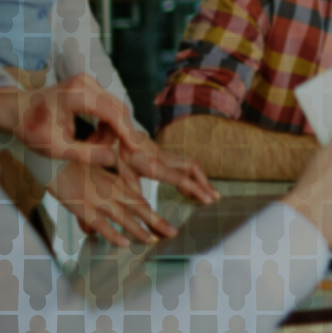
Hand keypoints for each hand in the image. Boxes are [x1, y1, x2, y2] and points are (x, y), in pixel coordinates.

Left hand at [0, 74, 144, 168]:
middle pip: (118, 111)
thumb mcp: (55, 147)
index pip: (114, 114)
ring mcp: (89, 83)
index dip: (128, 134)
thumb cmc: (30, 127)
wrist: (15, 110)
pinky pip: (107, 109)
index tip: (137, 152)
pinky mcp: (90, 88)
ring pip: (115, 111)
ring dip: (109, 133)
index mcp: (78, 94)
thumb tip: (113, 159)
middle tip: (116, 157)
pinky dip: (104, 127)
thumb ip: (86, 154)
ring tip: (89, 147)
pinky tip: (89, 139)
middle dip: (119, 136)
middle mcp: (87, 83)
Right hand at [50, 157, 176, 247]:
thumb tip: (105, 216)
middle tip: (172, 233)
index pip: (139, 199)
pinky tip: (123, 243)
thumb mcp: (92, 175)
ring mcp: (96, 198)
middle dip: (156, 222)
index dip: (153, 213)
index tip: (165, 224)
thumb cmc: (71, 164)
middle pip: (138, 207)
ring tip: (152, 240)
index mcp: (115, 181)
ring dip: (139, 230)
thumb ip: (101, 192)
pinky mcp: (81, 206)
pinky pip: (100, 223)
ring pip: (123, 216)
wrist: (51, 155)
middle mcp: (110, 189)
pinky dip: (113, 233)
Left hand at [89, 123, 219, 203]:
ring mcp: (164, 154)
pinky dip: (192, 175)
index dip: (196, 189)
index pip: (180, 178)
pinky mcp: (163, 153)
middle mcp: (162, 157)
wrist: (117, 126)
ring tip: (208, 192)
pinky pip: (183, 164)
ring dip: (201, 178)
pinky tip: (191, 185)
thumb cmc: (117, 149)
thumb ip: (130, 187)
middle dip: (205, 183)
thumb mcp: (120, 171)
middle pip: (192, 167)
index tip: (208, 199)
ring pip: (190, 164)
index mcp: (153, 163)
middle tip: (215, 197)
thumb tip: (139, 206)